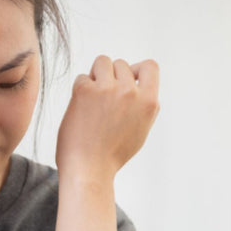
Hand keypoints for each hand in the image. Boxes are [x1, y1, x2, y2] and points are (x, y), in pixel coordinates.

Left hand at [55, 56, 159, 180]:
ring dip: (96, 76)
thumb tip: (137, 80)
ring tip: (93, 99)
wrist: (89, 169)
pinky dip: (80, 90)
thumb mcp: (141, 129)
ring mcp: (108, 90)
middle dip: (111, 77)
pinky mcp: (86, 91)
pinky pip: (82, 77)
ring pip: (102, 62)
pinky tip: (81, 109)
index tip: (127, 80)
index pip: (150, 67)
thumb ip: (143, 104)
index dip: (137, 69)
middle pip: (121, 64)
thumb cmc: (112, 154)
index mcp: (148, 102)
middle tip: (103, 100)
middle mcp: (130, 93)